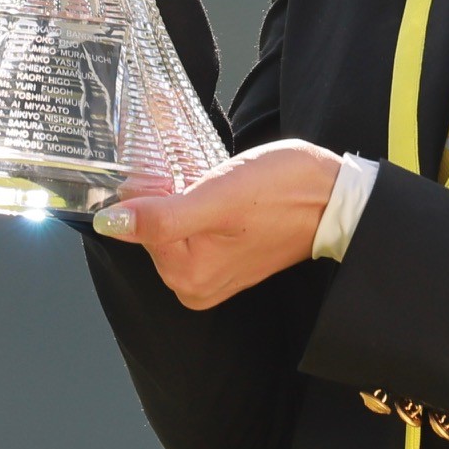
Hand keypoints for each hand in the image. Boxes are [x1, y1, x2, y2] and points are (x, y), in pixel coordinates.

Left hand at [90, 140, 341, 308]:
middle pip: (154, 227)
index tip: (171, 162)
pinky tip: (214, 186)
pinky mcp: (227, 261)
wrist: (337, 198)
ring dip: (179, 194)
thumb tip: (110, 224)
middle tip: (193, 163)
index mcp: (188, 277)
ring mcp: (212, 276)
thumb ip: (163, 216)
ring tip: (207, 172)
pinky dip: (194, 205)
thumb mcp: (219, 196)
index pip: (138, 223)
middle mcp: (195, 286)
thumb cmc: (285, 192)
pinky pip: (192, 231)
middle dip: (164, 191)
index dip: (150, 187)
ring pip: (172, 225)